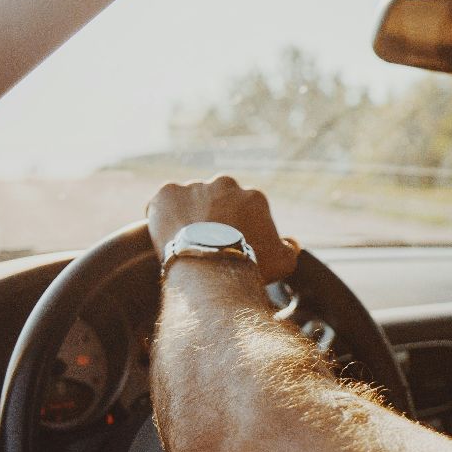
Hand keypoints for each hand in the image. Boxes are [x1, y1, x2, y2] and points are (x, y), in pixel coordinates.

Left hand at [147, 175, 300, 283]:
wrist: (212, 267)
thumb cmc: (250, 266)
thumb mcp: (284, 262)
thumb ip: (290, 248)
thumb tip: (290, 242)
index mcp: (253, 197)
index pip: (244, 210)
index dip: (236, 229)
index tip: (228, 246)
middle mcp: (226, 184)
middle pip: (217, 201)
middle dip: (212, 217)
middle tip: (206, 244)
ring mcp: (195, 186)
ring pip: (189, 201)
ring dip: (187, 216)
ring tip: (184, 244)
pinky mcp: (168, 193)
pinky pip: (162, 204)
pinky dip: (162, 217)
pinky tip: (166, 237)